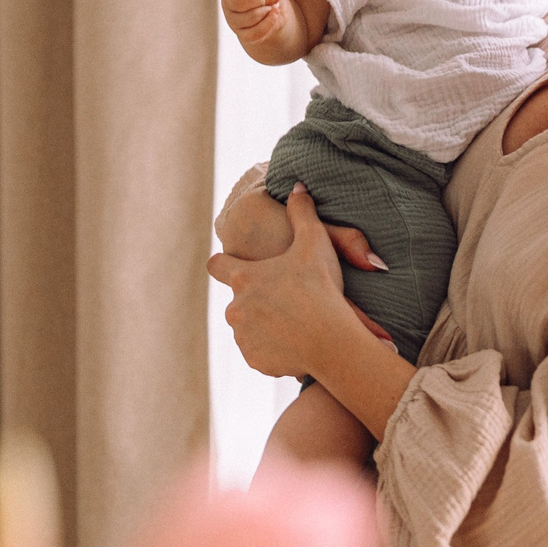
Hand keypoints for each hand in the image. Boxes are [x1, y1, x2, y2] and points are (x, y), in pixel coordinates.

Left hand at [208, 187, 381, 376]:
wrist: (331, 339)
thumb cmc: (321, 288)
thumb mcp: (315, 242)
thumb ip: (302, 212)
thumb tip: (297, 186)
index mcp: (243, 279)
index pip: (216, 266)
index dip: (223, 263)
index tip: (231, 265)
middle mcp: (235, 308)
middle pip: (239, 301)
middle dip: (257, 301)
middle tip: (287, 300)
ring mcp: (243, 337)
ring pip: (249, 328)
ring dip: (265, 325)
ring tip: (294, 322)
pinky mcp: (255, 361)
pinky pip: (262, 352)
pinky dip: (275, 349)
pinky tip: (297, 342)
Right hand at [221, 0, 290, 53]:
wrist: (273, 7)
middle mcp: (227, 0)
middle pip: (240, 0)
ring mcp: (233, 19)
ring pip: (251, 17)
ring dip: (268, 10)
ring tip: (271, 6)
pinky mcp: (242, 34)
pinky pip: (255, 34)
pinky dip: (269, 24)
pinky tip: (274, 16)